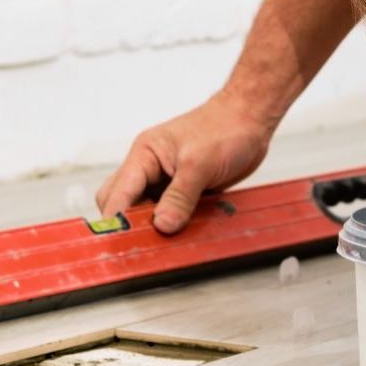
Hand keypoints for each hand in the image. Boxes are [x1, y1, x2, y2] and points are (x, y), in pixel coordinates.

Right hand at [95, 93, 274, 233]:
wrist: (250, 119)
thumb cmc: (225, 127)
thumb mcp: (200, 163)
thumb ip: (180, 196)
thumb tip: (162, 225)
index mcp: (145, 155)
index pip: (118, 192)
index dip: (115, 218)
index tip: (119, 242)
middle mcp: (150, 169)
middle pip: (124, 204)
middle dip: (129, 226)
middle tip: (142, 247)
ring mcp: (167, 181)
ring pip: (147, 211)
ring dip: (154, 228)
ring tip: (162, 246)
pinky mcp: (184, 191)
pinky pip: (171, 213)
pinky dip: (174, 225)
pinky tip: (182, 237)